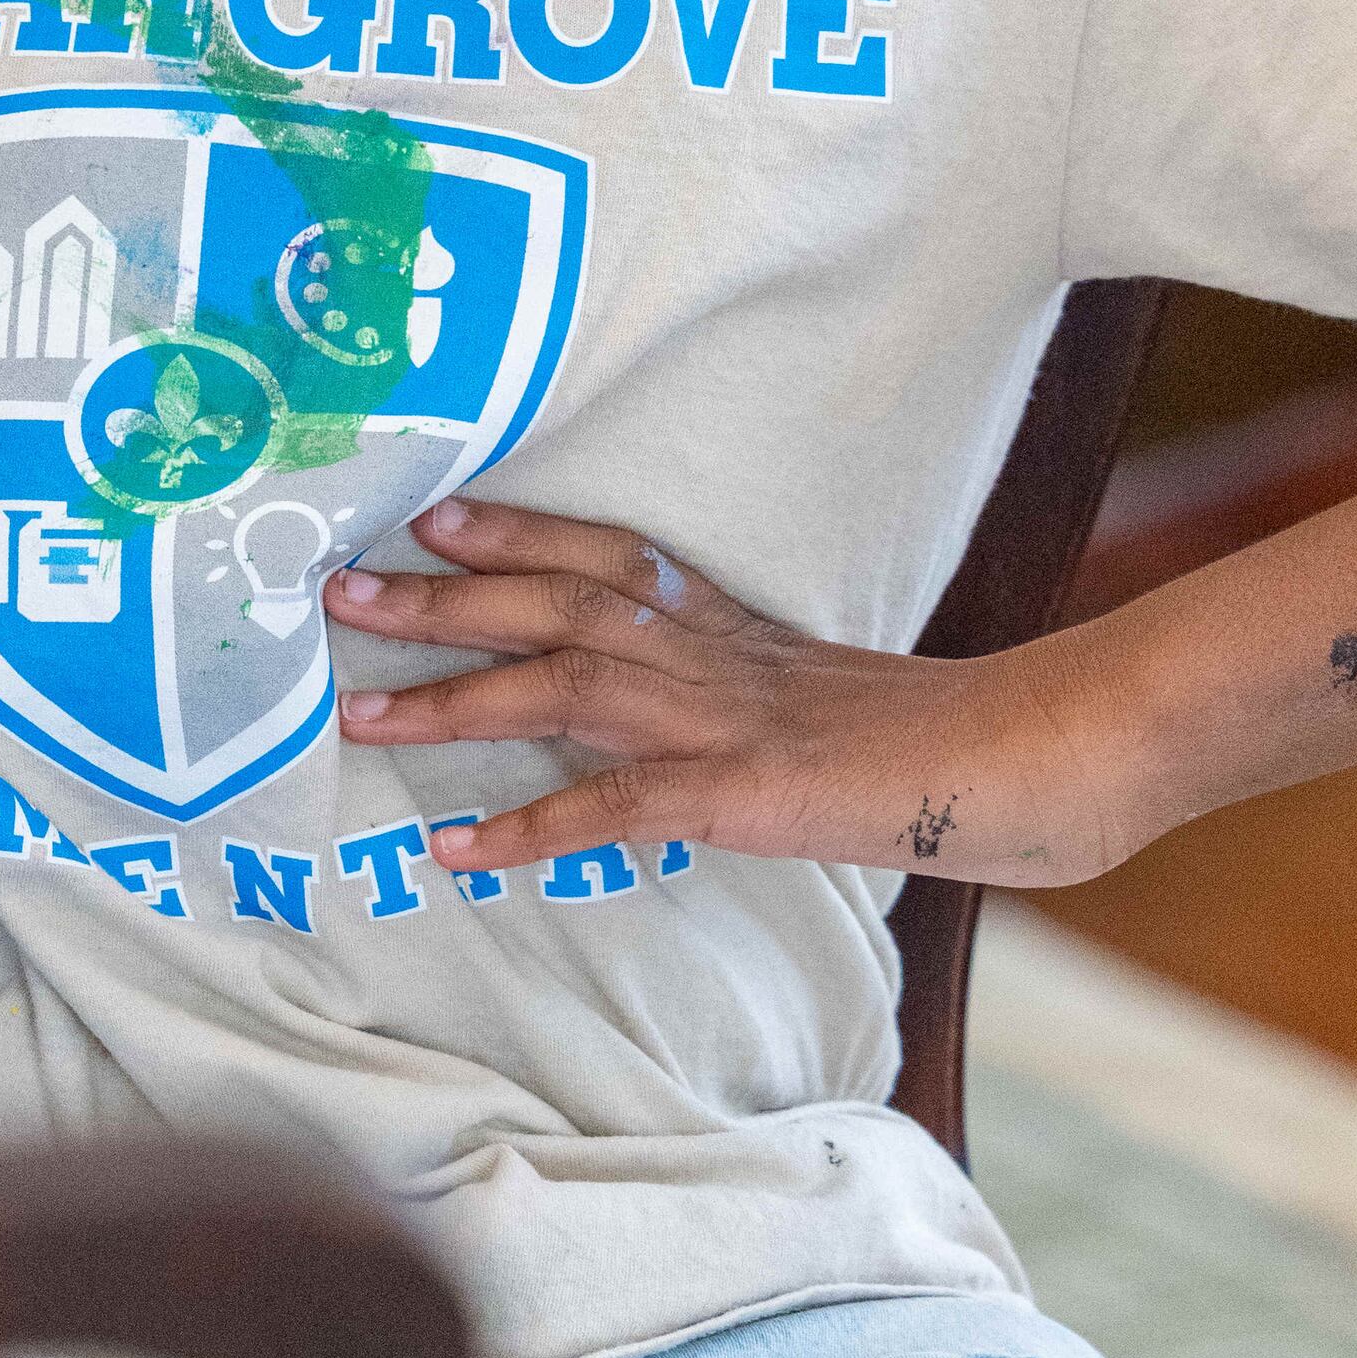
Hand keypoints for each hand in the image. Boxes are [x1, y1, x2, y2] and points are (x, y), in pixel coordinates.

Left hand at [328, 496, 1138, 888]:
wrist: (1017, 760)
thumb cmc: (920, 737)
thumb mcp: (808, 690)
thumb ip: (732, 689)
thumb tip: (667, 714)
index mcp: (723, 624)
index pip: (602, 554)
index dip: (514, 530)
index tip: (431, 512)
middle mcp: (704, 653)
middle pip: (551, 603)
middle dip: (440, 596)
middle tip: (339, 587)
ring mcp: (715, 717)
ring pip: (557, 687)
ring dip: (452, 696)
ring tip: (357, 707)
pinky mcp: (732, 791)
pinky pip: (608, 807)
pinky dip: (524, 826)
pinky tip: (453, 845)